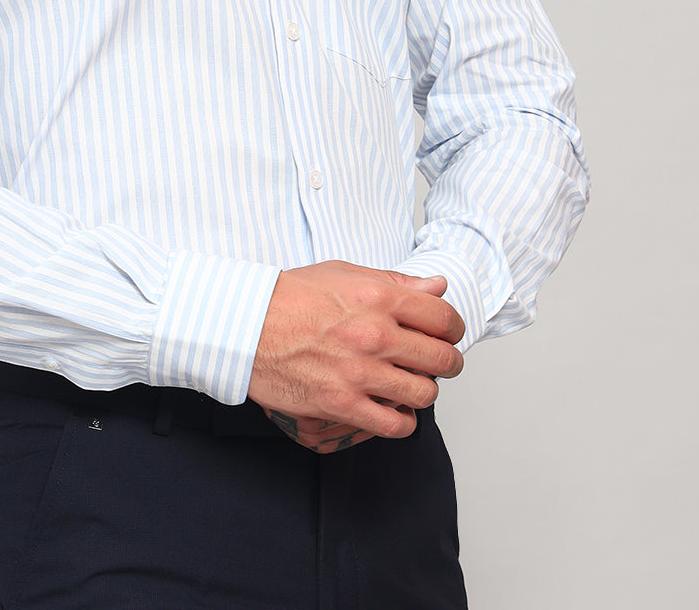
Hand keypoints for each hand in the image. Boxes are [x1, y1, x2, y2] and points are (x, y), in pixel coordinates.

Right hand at [248, 261, 464, 451]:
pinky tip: (394, 410)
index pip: (443, 317)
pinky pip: (394, 425)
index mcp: (378, 298)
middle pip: (441, 358)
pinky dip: (403, 422)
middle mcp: (375, 335)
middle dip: (447, 362)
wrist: (246, 325)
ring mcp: (360, 373)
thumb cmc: (291, 296)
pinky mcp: (343, 405)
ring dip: (424, 391)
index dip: (453, 328)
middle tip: (438, 363)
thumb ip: (395, 281)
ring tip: (411, 384)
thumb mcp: (344, 273)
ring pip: (424, 394)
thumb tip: (437, 286)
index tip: (448, 333)